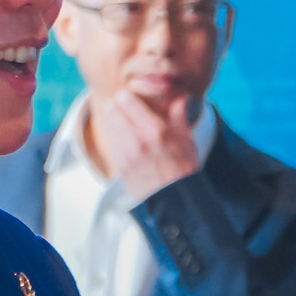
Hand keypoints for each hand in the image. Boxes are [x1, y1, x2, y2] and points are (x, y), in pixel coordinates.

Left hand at [89, 89, 206, 196]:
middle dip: (120, 106)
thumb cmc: (184, 168)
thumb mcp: (186, 139)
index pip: (126, 100)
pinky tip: (126, 137)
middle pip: (113, 109)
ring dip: (116, 119)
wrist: (174, 200)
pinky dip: (116, 134)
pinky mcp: (119, 163)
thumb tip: (180, 96)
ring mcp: (126, 153)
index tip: (134, 97)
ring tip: (127, 122)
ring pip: (109, 123)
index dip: (128, 96)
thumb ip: (179, 115)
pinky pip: (111, 139)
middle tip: (128, 108)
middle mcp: (138, 139)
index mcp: (157, 130)